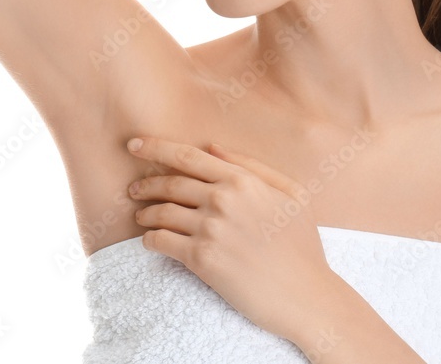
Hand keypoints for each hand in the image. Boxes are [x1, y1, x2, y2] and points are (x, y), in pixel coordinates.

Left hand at [126, 136, 332, 339]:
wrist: (307, 295)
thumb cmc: (301, 245)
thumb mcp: (290, 193)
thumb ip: (252, 166)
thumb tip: (213, 148)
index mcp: (242, 180)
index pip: (187, 155)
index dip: (155, 147)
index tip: (134, 145)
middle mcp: (223, 199)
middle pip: (170, 183)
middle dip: (145, 184)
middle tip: (133, 190)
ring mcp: (211, 229)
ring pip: (161, 212)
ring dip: (145, 213)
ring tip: (140, 217)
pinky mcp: (202, 260)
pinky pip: (162, 242)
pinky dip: (150, 240)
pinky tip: (150, 241)